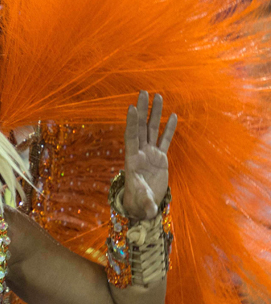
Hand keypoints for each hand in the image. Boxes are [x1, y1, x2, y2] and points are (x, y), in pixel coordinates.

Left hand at [122, 91, 177, 218]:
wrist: (143, 204)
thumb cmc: (139, 202)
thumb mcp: (141, 202)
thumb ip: (145, 203)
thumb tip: (150, 211)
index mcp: (132, 160)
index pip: (131, 137)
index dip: (132, 123)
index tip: (132, 107)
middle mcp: (140, 153)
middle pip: (140, 127)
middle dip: (142, 110)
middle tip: (143, 92)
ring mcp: (150, 154)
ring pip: (152, 129)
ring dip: (155, 114)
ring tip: (158, 96)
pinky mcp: (160, 158)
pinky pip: (164, 140)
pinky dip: (168, 128)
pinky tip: (173, 115)